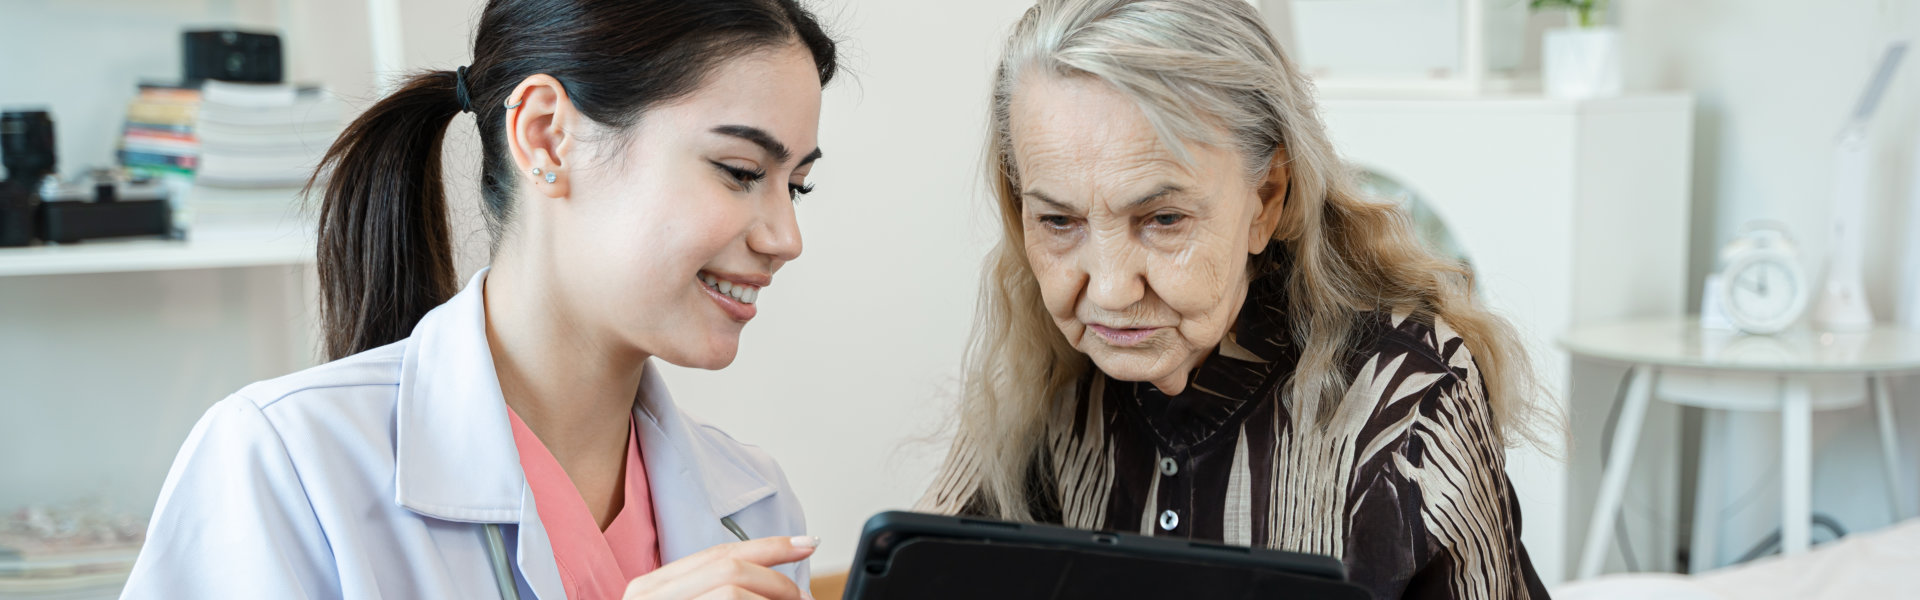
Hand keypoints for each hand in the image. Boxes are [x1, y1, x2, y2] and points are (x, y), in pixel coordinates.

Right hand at [622, 536, 819, 599]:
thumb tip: (772, 585)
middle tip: (805, 599)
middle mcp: (650, 598)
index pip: (717, 554)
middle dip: (778, 581)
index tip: (806, 543)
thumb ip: (710, 595)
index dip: (768, 547)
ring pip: (732, 592)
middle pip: (730, 569)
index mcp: (652, 589)